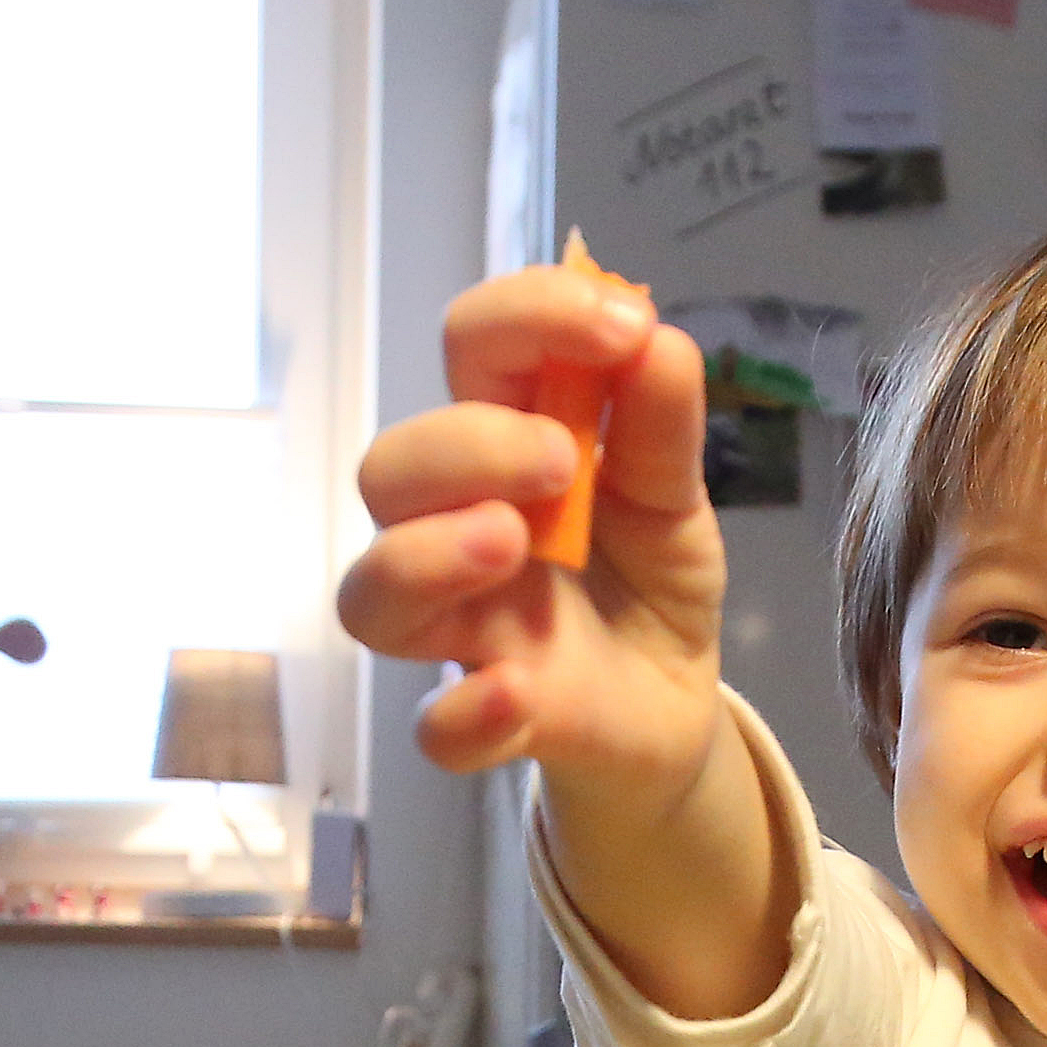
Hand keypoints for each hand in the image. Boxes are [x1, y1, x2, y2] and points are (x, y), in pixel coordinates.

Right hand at [336, 261, 728, 810]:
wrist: (673, 705)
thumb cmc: (648, 580)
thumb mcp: (676, 493)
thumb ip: (663, 424)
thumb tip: (657, 339)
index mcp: (504, 445)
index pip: (469, 350)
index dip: (528, 318)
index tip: (623, 328)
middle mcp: (457, 528)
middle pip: (389, 470)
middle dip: (464, 447)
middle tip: (561, 461)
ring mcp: (465, 628)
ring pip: (370, 593)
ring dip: (425, 556)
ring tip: (510, 543)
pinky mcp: (490, 722)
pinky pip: (434, 729)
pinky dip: (464, 713)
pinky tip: (518, 692)